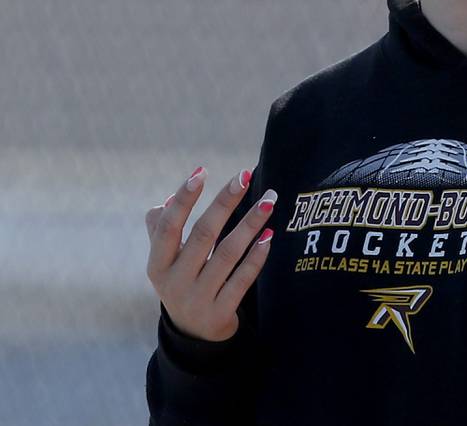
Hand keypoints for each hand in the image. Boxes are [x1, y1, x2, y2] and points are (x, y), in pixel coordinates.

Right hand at [145, 167, 276, 341]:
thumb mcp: (164, 260)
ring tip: (269, 200)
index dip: (183, 199)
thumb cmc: (181, 280)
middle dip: (225, 202)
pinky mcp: (221, 313)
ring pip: (228, 254)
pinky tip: (269, 236)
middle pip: (203, 235)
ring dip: (250, 224)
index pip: (168, 227)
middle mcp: (175, 282)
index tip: (202, 171)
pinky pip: (242, 280)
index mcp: (158, 265)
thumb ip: (160, 229)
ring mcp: (199, 299)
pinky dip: (256, 257)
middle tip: (245, 175)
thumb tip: (165, 201)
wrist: (193, 335)